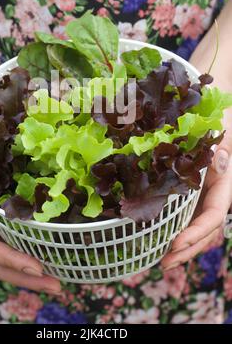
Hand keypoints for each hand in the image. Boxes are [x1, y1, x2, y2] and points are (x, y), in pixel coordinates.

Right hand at [0, 137, 60, 294]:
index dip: (12, 259)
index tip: (38, 268)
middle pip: (0, 262)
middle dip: (27, 278)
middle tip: (59, 285)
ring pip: (9, 253)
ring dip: (32, 270)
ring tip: (62, 277)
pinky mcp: (0, 213)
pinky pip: (16, 235)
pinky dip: (33, 246)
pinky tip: (55, 248)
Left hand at [161, 109, 231, 270]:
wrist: (212, 120)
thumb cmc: (217, 121)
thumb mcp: (222, 129)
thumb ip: (223, 145)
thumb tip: (220, 159)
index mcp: (224, 185)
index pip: (213, 215)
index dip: (197, 232)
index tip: (176, 243)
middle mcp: (214, 196)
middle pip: (204, 231)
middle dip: (187, 249)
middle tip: (164, 263)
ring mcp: (202, 198)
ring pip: (195, 229)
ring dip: (181, 247)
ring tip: (161, 262)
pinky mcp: (190, 195)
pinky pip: (185, 217)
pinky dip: (174, 231)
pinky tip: (159, 243)